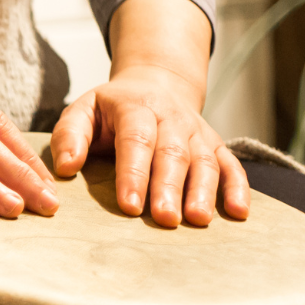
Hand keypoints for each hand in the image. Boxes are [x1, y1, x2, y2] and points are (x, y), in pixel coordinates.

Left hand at [50, 66, 250, 227]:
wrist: (154, 85)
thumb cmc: (111, 109)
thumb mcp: (83, 110)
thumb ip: (70, 136)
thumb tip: (65, 167)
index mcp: (137, 108)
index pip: (136, 141)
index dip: (133, 173)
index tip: (129, 205)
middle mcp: (172, 118)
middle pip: (173, 154)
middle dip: (169, 188)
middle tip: (164, 219)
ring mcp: (196, 133)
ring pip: (204, 161)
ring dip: (203, 191)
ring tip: (197, 220)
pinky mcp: (214, 145)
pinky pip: (231, 165)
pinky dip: (237, 188)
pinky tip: (238, 212)